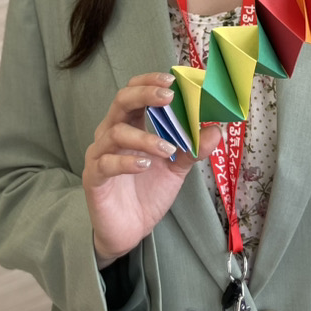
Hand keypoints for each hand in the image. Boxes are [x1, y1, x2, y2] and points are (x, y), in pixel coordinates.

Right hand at [83, 72, 220, 267]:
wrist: (129, 231)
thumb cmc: (148, 192)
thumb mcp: (175, 168)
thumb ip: (192, 148)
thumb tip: (216, 130)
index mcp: (130, 125)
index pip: (133, 91)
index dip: (149, 81)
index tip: (171, 79)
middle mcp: (111, 134)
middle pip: (121, 101)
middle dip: (144, 95)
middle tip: (168, 96)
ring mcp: (100, 154)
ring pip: (116, 132)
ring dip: (144, 137)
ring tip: (167, 148)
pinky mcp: (94, 177)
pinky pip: (106, 163)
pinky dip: (126, 161)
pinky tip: (144, 166)